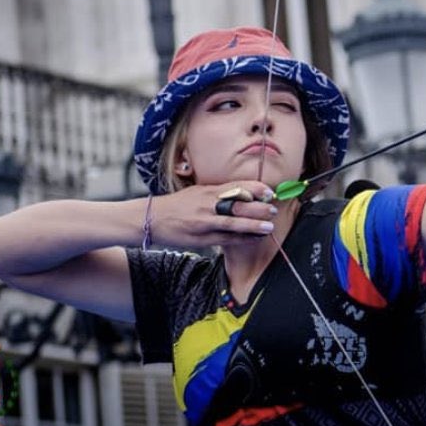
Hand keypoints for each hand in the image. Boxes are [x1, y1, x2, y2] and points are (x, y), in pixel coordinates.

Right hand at [149, 181, 276, 247]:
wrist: (151, 218)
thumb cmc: (179, 205)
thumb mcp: (199, 192)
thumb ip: (220, 192)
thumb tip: (246, 192)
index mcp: (208, 191)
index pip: (236, 186)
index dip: (255, 189)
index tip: (269, 191)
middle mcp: (207, 205)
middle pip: (237, 204)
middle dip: (258, 207)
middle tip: (273, 209)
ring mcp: (204, 222)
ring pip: (232, 223)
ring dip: (252, 226)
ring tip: (269, 227)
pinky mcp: (201, 239)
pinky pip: (225, 240)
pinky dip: (241, 239)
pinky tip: (254, 239)